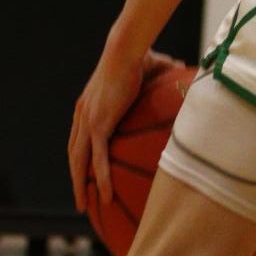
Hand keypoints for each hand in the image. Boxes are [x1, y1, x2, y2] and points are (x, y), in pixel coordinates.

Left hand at [68, 44, 157, 211]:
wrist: (127, 49)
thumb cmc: (138, 54)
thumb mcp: (149, 67)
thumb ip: (161, 70)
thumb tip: (181, 66)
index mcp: (88, 105)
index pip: (78, 136)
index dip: (79, 155)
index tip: (82, 171)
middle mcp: (83, 115)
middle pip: (74, 153)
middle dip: (75, 176)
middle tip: (80, 197)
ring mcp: (88, 121)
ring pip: (79, 161)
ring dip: (80, 185)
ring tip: (84, 206)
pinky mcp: (99, 124)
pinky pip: (98, 158)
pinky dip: (99, 178)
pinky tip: (104, 196)